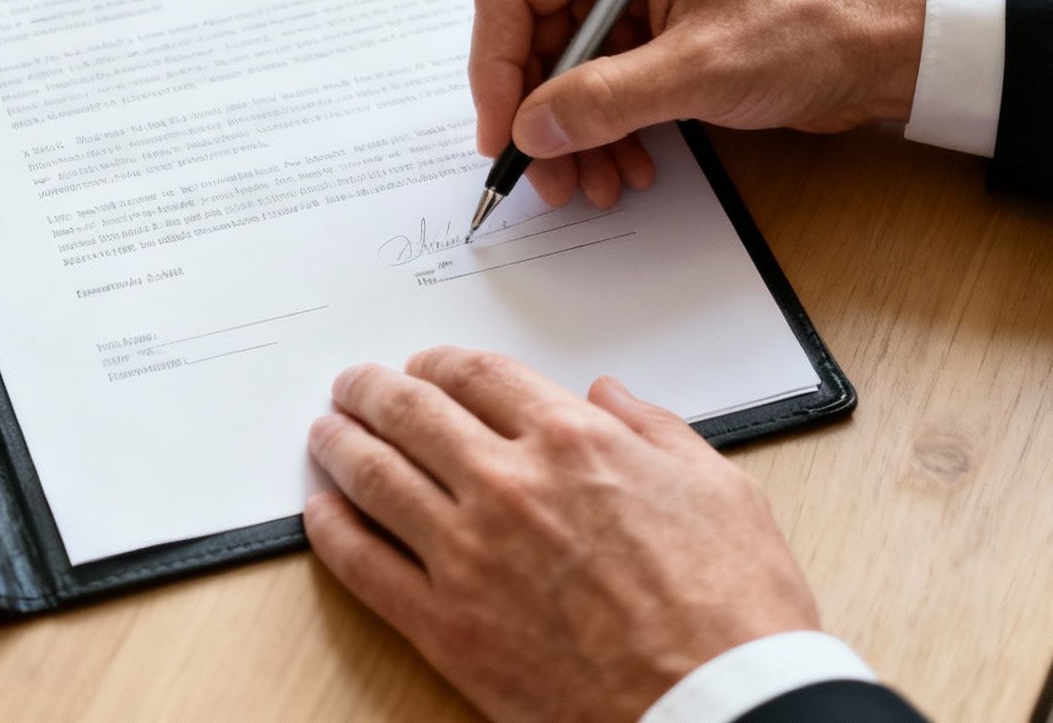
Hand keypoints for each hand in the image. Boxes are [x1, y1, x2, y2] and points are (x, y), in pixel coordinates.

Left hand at [304, 350, 820, 722]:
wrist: (719, 709)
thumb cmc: (732, 610)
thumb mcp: (719, 488)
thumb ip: (655, 428)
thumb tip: (609, 394)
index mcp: (573, 443)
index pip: (477, 376)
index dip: (439, 363)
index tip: (424, 367)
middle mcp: (508, 486)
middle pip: (411, 414)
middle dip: (372, 391)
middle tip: (353, 386)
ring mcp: (468, 557)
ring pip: (374, 477)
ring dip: (339, 445)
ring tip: (325, 434)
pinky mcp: (445, 626)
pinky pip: (364, 566)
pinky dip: (332, 531)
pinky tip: (320, 513)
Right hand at [470, 0, 926, 206]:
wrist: (892, 45)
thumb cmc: (812, 26)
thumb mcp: (698, 69)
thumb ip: (604, 100)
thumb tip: (530, 129)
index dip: (495, 68)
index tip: (502, 132)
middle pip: (533, 38)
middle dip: (537, 114)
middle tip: (545, 176)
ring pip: (565, 72)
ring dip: (572, 134)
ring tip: (590, 185)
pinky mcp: (660, 36)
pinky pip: (604, 86)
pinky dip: (605, 131)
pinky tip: (624, 167)